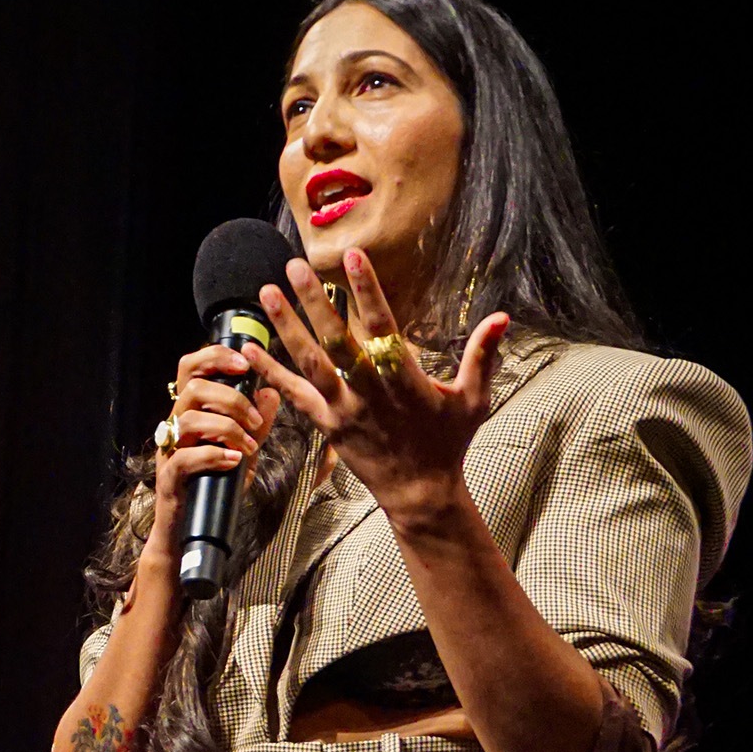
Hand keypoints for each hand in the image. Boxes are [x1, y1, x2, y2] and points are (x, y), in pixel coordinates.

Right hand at [146, 343, 281, 568]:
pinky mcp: (168, 478)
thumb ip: (257, 425)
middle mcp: (175, 425)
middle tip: (255, 420)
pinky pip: (184, 457)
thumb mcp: (244, 453)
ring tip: (248, 447)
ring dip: (226, 428)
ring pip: (189, 419)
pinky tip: (233, 462)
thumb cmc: (214, 488)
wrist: (189, 533)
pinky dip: (212, 456)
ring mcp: (169, 451)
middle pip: (194, 388)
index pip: (191, 368)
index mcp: (191, 412)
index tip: (245, 365)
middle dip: (231, 398)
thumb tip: (271, 393)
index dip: (215, 357)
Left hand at [255, 250, 508, 527]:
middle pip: (336, 342)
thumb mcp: (473, 400)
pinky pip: (294, 396)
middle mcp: (369, 393)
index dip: (368, 291)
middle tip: (294, 266)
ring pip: (310, 364)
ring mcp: (344, 410)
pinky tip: (249, 347)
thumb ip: (483, 356)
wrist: (420, 494)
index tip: (353, 257)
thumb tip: (503, 316)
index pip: (383, 328)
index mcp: (404, 380)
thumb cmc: (448, 443)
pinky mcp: (328, 425)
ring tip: (266, 292)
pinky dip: (271, 371)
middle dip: (315, 302)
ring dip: (286, 327)